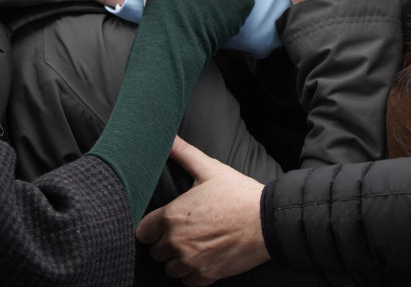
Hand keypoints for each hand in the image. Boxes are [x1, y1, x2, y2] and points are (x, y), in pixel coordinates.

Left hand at [137, 137, 268, 283]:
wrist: (268, 220)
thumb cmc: (239, 193)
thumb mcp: (210, 169)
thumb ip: (184, 153)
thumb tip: (168, 137)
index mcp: (172, 216)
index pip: (142, 231)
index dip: (153, 227)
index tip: (166, 223)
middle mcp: (176, 242)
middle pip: (155, 251)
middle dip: (166, 243)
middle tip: (185, 232)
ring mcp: (190, 261)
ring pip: (169, 268)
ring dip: (178, 259)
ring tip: (195, 245)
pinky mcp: (205, 275)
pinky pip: (187, 281)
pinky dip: (193, 273)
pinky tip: (205, 258)